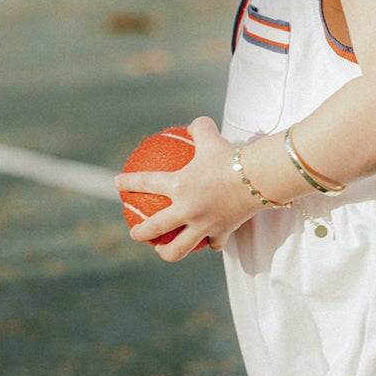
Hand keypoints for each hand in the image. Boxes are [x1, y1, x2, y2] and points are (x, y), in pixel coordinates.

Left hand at [113, 115, 259, 260]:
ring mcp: (203, 224)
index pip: (145, 183)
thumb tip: (193, 124)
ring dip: (168, 251)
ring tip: (163, 249)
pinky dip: (209, 244)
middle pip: (155, 228)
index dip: (128, 183)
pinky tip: (207, 243)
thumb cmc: (232, 156)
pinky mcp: (221, 232)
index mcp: (179, 185)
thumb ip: (200, 129)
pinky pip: (213, 243)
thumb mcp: (212, 137)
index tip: (116, 185)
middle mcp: (187, 209)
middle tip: (135, 233)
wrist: (259, 178)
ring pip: (180, 248)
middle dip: (140, 233)